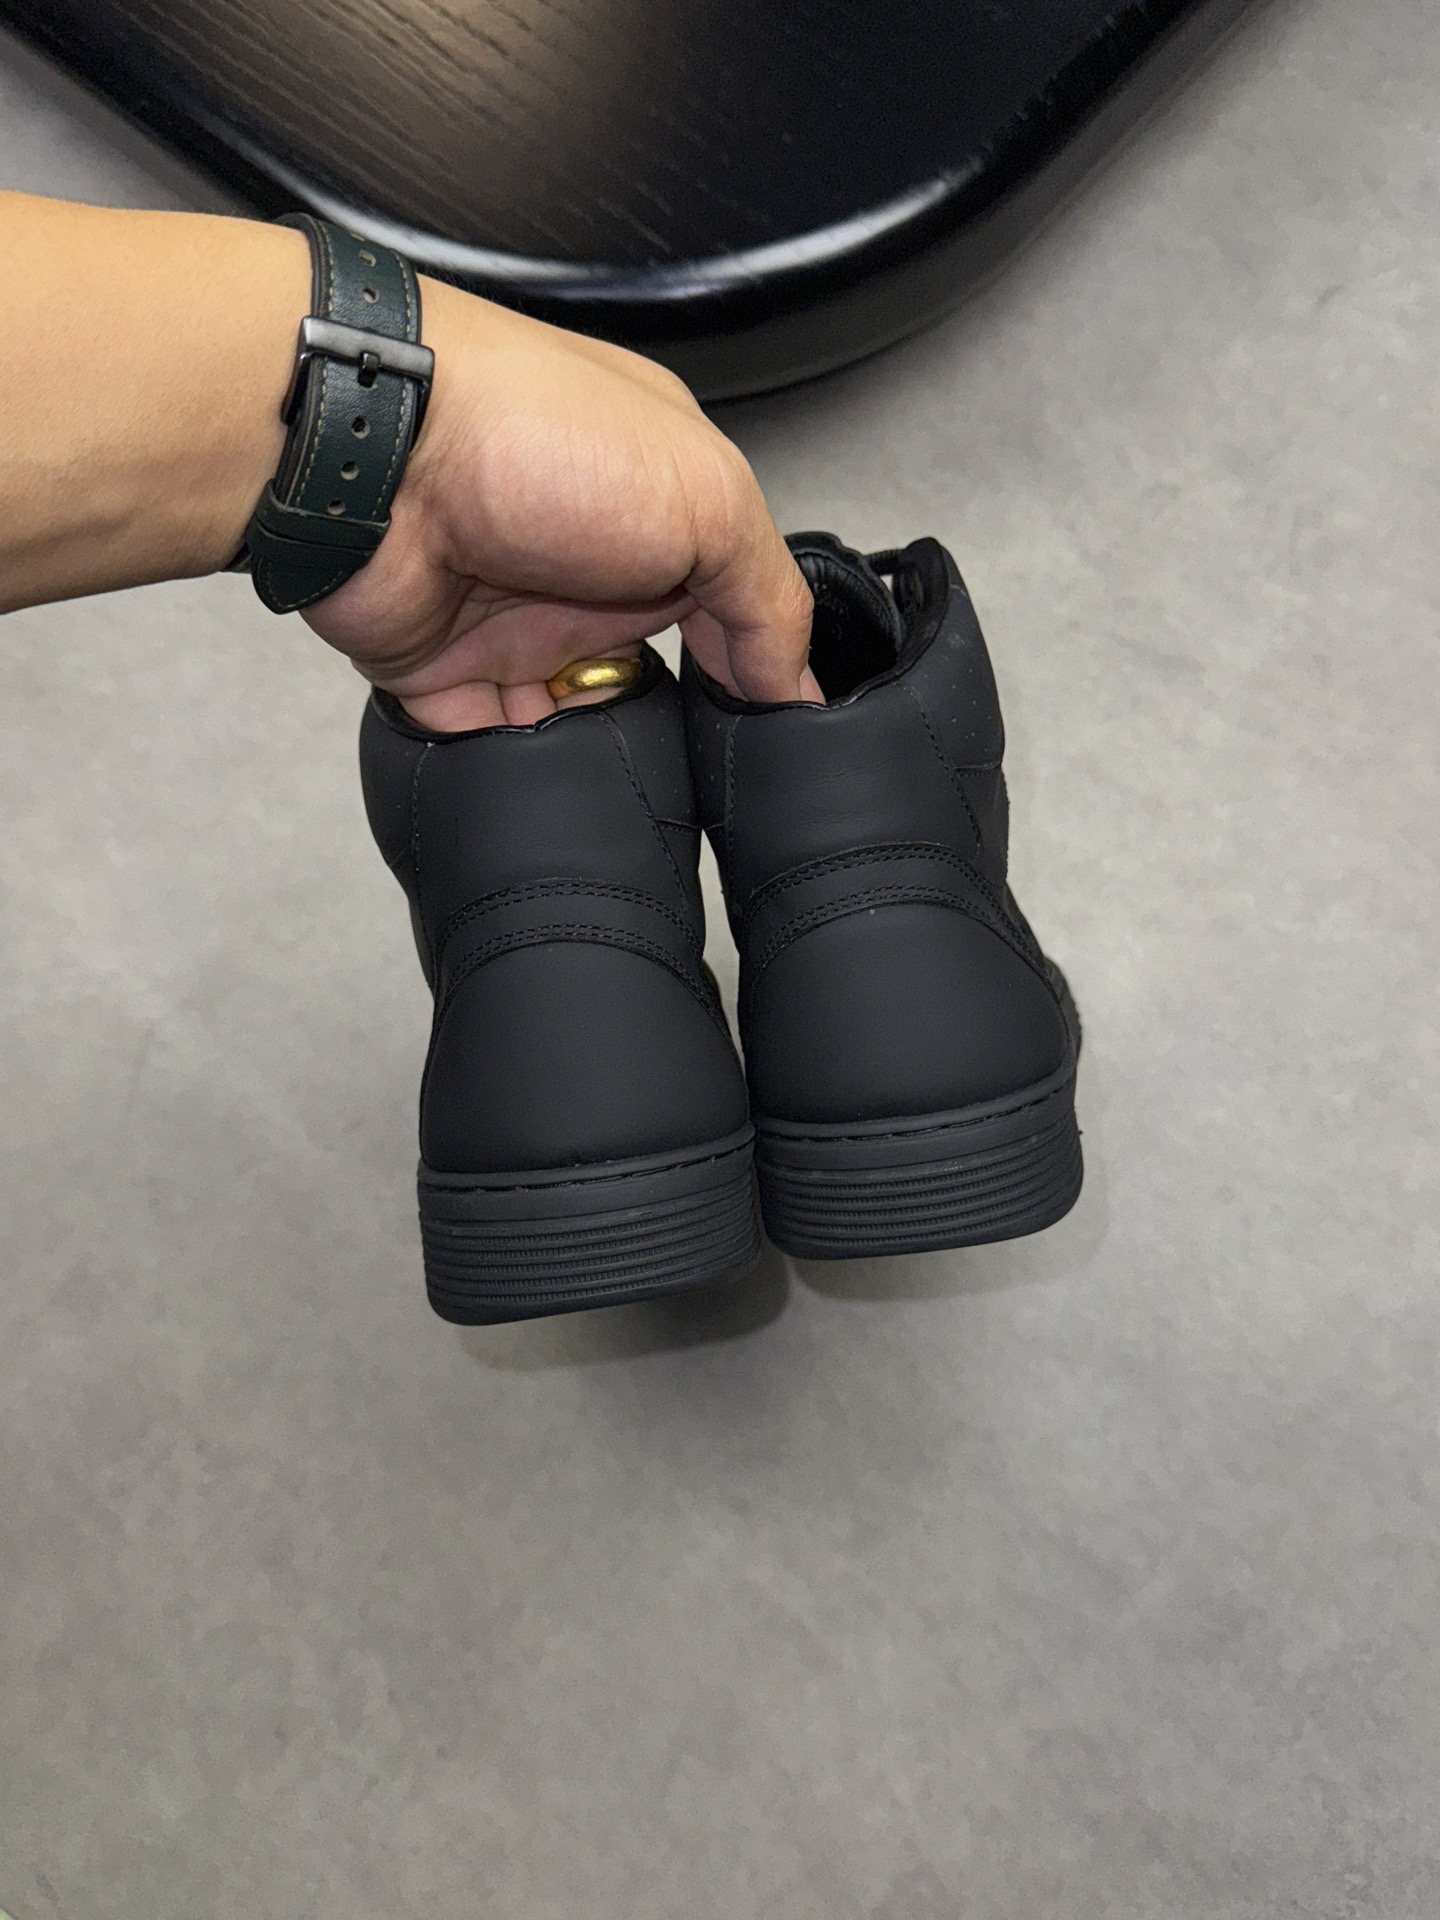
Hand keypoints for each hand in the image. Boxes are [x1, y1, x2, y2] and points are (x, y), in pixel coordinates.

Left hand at [302, 282, 820, 728]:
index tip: (771, 722)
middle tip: (697, 760)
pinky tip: (543, 777)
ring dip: (596, 752)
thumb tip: (791, 685)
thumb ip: (766, 598)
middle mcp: (582, 558)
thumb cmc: (529, 431)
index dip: (751, 662)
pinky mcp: (437, 668)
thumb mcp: (708, 501)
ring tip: (620, 775)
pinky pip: (485, 743)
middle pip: (652, 669)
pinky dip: (513, 769)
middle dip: (674, 721)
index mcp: (655, 501)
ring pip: (571, 719)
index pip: (724, 599)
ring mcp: (508, 615)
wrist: (372, 455)